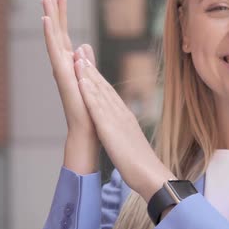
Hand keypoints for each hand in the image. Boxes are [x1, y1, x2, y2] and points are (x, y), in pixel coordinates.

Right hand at [41, 0, 99, 172]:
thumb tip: (83, 46)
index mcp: (71, 64)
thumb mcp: (90, 80)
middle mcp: (63, 64)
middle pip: (57, 31)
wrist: (88, 130)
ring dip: (49, 16)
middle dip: (53, 8)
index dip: (61, 14)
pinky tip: (47, 20)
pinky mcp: (62, 76)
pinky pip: (55, 51)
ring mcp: (61, 69)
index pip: (65, 33)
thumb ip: (85, 63)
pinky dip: (50, 35)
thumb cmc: (90, 109)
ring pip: (54, 37)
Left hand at [73, 51, 174, 200]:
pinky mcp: (111, 128)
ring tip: (78, 59)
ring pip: (101, 93)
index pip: (110, 95)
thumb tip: (122, 134)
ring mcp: (117, 120)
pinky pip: (98, 108)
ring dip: (88, 75)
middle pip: (105, 89)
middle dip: (91, 70)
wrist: (151, 175)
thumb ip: (125, 135)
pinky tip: (81, 82)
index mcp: (126, 119)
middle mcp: (122, 114)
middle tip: (81, 53)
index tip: (88, 67)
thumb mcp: (131, 144)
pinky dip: (89, 93)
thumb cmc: (142, 165)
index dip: (98, 80)